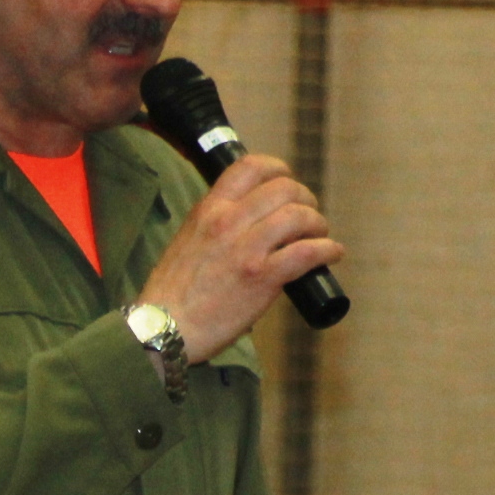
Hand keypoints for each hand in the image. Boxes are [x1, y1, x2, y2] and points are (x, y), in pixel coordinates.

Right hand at [134, 153, 341, 359]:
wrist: (164, 327)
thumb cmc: (172, 293)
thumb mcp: (187, 241)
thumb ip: (214, 225)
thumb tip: (247, 222)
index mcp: (208, 210)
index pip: (250, 167)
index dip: (278, 169)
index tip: (287, 181)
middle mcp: (227, 222)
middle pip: (283, 189)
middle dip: (305, 198)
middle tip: (308, 215)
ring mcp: (246, 249)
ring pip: (299, 216)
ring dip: (317, 223)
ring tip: (319, 235)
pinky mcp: (262, 278)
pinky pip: (307, 252)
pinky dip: (327, 250)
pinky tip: (331, 253)